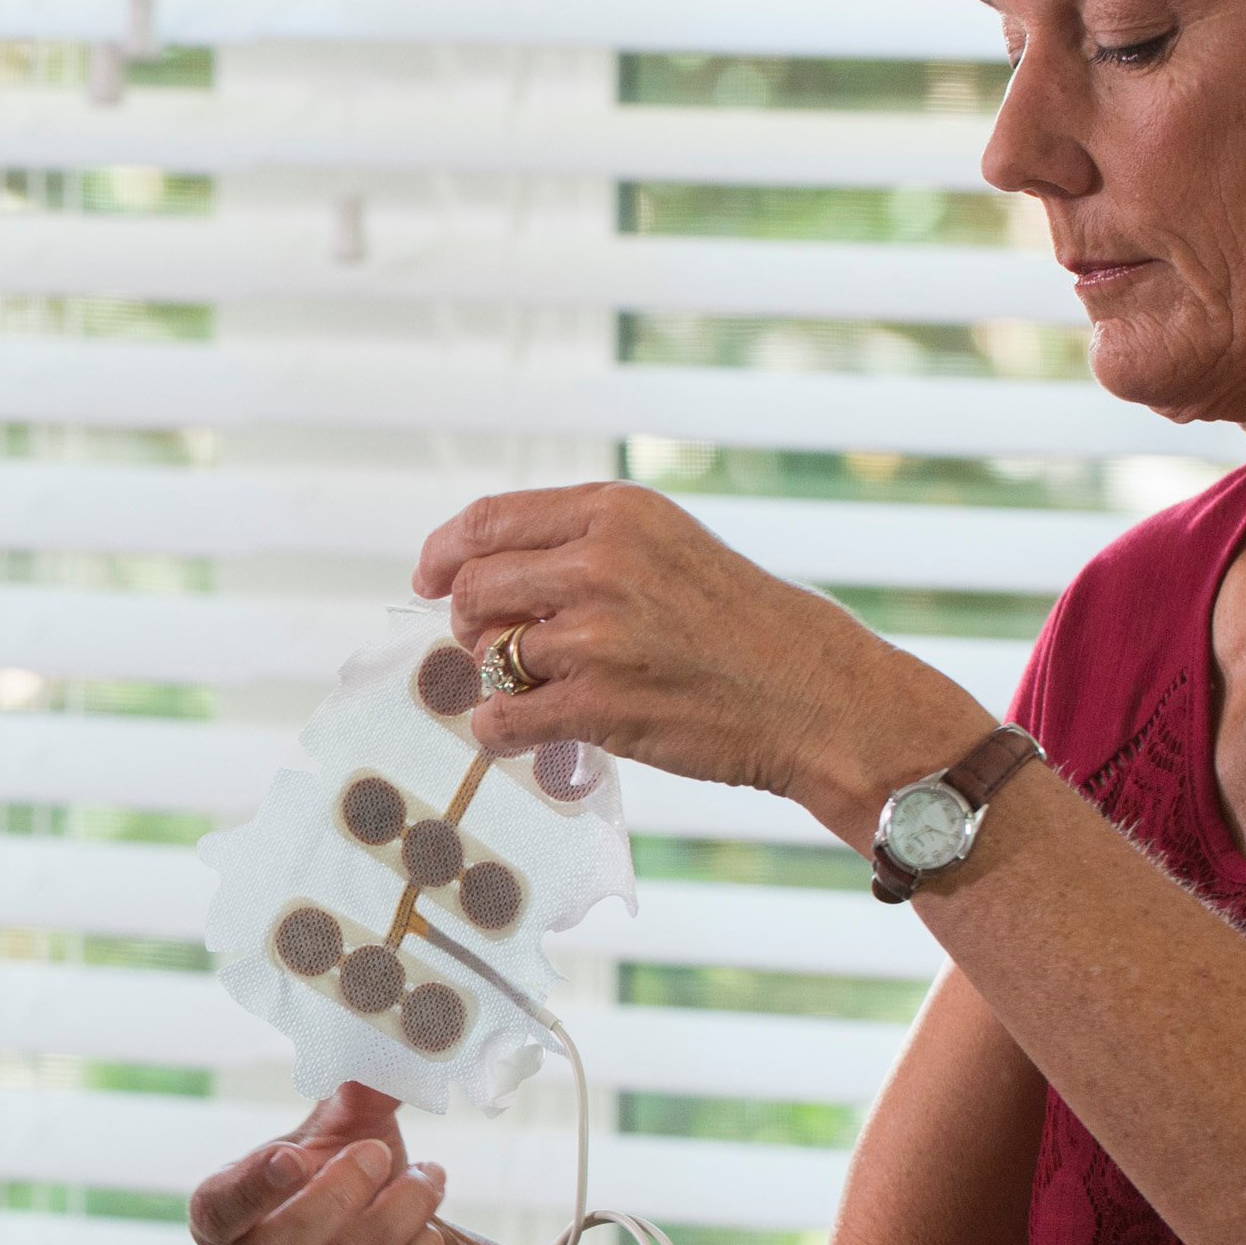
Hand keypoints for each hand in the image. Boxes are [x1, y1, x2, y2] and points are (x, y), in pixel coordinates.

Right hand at [189, 1086, 458, 1244]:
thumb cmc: (348, 1179)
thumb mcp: (346, 1129)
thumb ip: (357, 1090)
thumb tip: (391, 1038)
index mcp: (220, 1222)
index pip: (215, 1211)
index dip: (251, 1186)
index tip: (295, 1154)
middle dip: (335, 1199)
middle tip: (379, 1154)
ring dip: (394, 1221)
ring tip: (430, 1180)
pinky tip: (433, 1236)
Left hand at [415, 482, 980, 840]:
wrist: (815, 695)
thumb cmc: (743, 626)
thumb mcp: (668, 548)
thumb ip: (583, 548)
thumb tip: (481, 574)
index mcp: (617, 513)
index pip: (489, 520)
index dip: (445, 552)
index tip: (430, 578)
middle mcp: (600, 564)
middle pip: (474, 588)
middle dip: (471, 623)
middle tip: (499, 647)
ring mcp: (596, 637)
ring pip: (485, 656)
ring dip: (499, 680)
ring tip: (546, 691)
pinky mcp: (597, 706)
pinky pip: (500, 719)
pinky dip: (501, 731)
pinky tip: (530, 731)